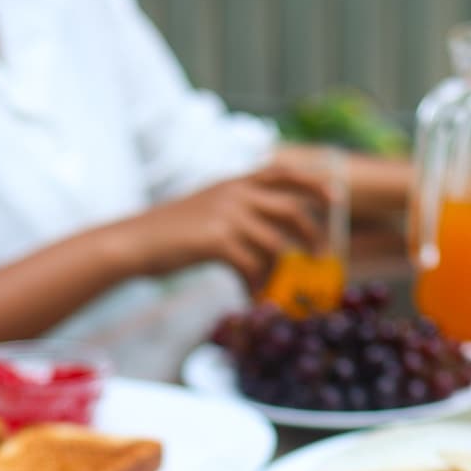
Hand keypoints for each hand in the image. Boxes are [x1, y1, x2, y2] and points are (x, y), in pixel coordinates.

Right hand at [109, 164, 328, 290]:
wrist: (134, 242)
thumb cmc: (169, 233)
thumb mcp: (207, 208)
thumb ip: (237, 212)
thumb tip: (269, 236)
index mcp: (234, 182)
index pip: (283, 172)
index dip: (313, 182)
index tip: (335, 197)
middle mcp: (235, 193)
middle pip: (291, 208)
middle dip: (312, 234)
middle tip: (321, 256)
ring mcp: (227, 215)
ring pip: (275, 243)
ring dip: (282, 271)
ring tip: (278, 290)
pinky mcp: (218, 241)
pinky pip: (252, 266)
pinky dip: (256, 287)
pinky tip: (251, 299)